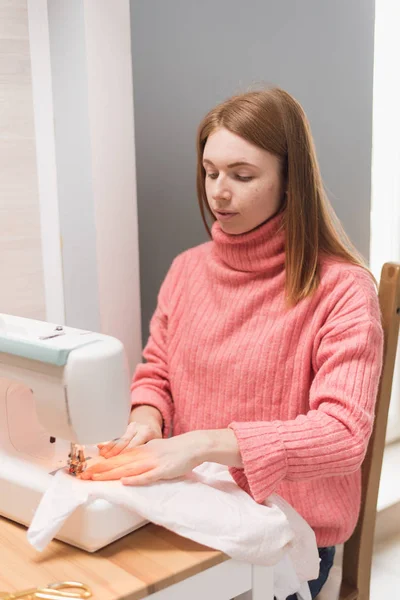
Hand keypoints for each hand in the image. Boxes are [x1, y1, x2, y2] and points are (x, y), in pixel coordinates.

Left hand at [82, 432, 204, 485]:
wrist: (193, 445)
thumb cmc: (174, 450)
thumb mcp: (153, 449)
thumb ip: (140, 455)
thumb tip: (127, 465)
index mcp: (141, 450)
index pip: (118, 457)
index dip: (102, 463)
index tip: (87, 468)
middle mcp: (144, 455)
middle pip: (119, 463)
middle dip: (100, 470)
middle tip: (83, 476)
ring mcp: (153, 462)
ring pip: (129, 469)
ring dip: (111, 474)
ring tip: (96, 479)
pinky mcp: (163, 470)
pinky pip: (148, 476)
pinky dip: (136, 479)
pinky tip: (124, 482)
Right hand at [98, 407, 162, 457]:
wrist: (152, 428)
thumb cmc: (155, 443)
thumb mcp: (156, 446)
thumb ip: (148, 452)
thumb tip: (138, 465)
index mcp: (147, 432)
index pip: (135, 444)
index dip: (125, 454)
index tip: (119, 463)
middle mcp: (137, 427)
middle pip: (124, 440)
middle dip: (114, 451)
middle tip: (106, 460)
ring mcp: (129, 426)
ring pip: (118, 437)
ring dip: (108, 447)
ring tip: (102, 456)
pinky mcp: (123, 427)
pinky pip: (114, 435)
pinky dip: (107, 442)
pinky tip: (100, 447)